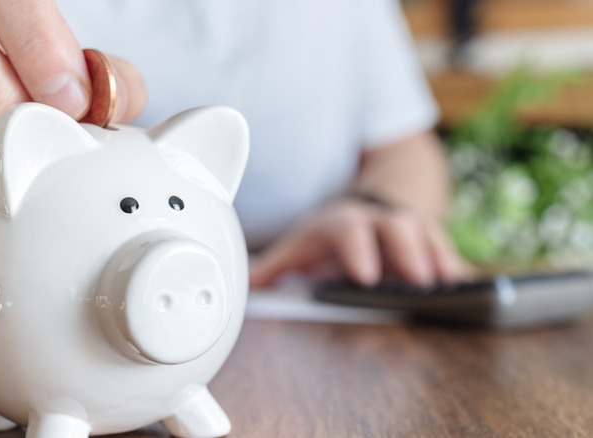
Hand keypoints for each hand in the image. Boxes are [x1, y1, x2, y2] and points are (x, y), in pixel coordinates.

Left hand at [249, 197, 471, 287]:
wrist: (366, 209)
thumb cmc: (330, 236)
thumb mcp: (301, 246)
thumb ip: (276, 267)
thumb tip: (245, 287)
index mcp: (343, 223)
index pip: (349, 230)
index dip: (358, 249)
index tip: (365, 276)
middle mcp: (378, 221)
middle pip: (397, 225)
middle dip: (410, 250)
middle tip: (419, 280)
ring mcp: (409, 230)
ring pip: (430, 234)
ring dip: (441, 257)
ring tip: (453, 284)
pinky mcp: (432, 243)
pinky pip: (449, 250)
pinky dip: (459, 267)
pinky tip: (468, 286)